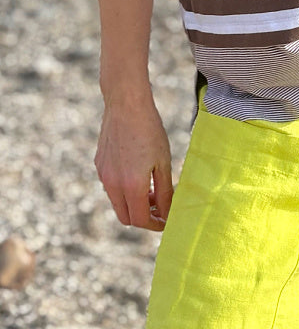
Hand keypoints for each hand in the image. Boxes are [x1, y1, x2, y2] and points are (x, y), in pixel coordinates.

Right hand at [95, 91, 172, 230]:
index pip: (141, 220)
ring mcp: (103, 175)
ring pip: (118, 204)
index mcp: (131, 186)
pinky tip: (138, 176)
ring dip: (134, 204)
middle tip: (160, 208)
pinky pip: (112, 188)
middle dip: (143, 218)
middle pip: (126, 218)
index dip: (155, 225)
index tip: (166, 220)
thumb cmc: (150, 131)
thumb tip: (168, 214)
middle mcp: (113, 184)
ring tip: (151, 189)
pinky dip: (125, 191)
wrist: (125, 103)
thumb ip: (166, 193)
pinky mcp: (99, 165)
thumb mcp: (164, 164)